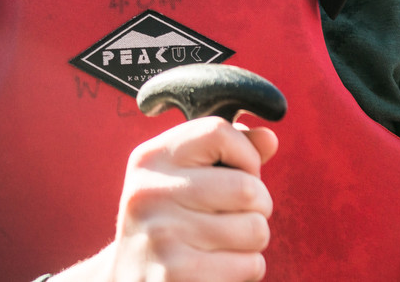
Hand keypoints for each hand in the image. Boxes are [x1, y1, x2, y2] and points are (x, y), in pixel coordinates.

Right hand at [58, 118, 277, 281]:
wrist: (130, 278)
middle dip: (258, 206)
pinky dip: (246, 268)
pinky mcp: (178, 274)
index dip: (245, 155)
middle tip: (234, 216)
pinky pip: (250, 265)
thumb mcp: (184, 178)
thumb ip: (227, 153)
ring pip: (256, 229)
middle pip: (248, 188)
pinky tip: (218, 266)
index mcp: (151, 159)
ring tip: (224, 242)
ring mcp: (162, 235)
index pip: (218, 132)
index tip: (237, 174)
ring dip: (253, 241)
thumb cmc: (169, 221)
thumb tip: (269, 139)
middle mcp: (150, 192)